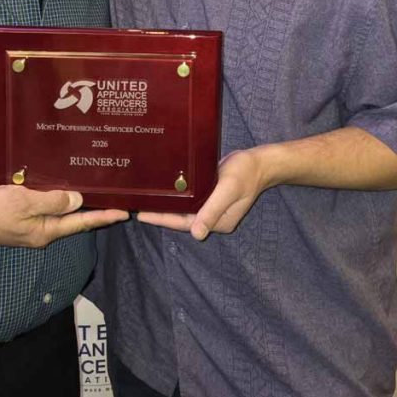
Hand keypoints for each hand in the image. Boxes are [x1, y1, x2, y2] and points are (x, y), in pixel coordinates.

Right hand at [0, 185, 127, 247]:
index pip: (82, 223)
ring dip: (77, 205)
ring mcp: (33, 229)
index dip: (104, 217)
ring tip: (94, 194)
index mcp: (47, 231)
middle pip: (74, 221)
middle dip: (94, 211)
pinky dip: (59, 202)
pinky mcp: (23, 221)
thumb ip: (53, 201)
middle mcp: (43, 233)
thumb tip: (77, 200)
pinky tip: (63, 192)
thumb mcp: (25, 201)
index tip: (125, 213)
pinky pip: (47, 211)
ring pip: (61, 215)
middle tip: (113, 199)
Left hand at [137, 148, 267, 239]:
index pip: (184, 223)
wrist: (259, 162)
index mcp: (218, 223)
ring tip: (145, 200)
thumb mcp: (228, 189)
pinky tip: (163, 191)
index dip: (162, 219)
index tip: (141, 215)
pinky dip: (177, 197)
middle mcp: (213, 219)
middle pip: (182, 219)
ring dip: (167, 205)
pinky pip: (190, 200)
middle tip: (136, 208)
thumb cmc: (245, 173)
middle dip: (160, 214)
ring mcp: (212, 208)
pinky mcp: (210, 197)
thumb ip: (213, 210)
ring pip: (184, 210)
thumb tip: (197, 234)